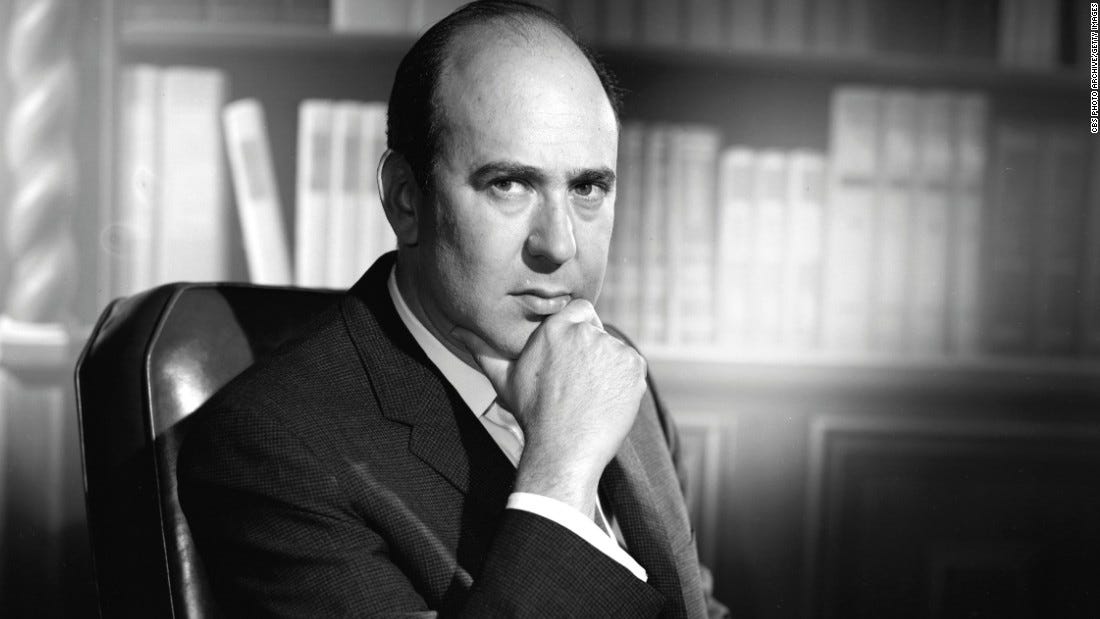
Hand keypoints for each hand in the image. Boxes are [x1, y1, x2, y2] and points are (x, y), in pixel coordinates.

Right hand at [452, 299, 646, 514]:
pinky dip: (623, 380)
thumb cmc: (532, 414)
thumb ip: (483, 348)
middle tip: (579, 381)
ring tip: (590, 394)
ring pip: (614, 349)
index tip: (573, 351)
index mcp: (556, 328)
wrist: (564, 450)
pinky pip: (631, 366)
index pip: (579, 308)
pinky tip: (605, 399)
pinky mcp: (634, 367)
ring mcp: (613, 349)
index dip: (578, 328)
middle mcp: (586, 332)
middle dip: (591, 350)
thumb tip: (455, 328)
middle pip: (597, 330)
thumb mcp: (504, 379)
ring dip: (607, 365)